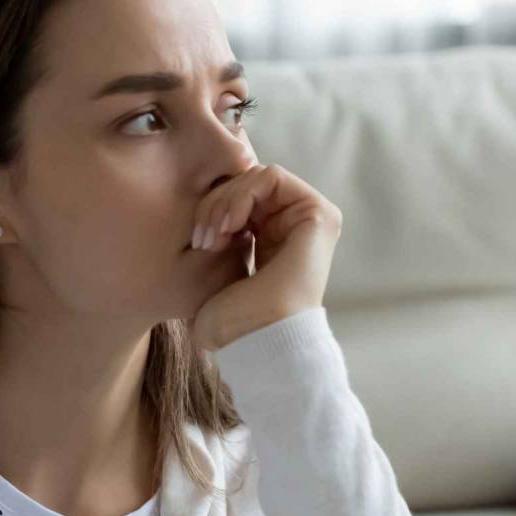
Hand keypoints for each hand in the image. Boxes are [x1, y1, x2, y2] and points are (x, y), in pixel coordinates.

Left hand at [187, 163, 341, 350]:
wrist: (256, 339)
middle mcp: (292, 224)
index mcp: (271, 236)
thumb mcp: (216, 264)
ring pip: (254, 176)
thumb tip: (201, 196)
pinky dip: (242, 195)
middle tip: (202, 239)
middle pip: (244, 181)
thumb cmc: (231, 318)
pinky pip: (272, 176)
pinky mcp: (319, 213)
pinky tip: (230, 227)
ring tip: (213, 237)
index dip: (211, 207)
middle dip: (214, 204)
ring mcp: (309, 218)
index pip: (236, 193)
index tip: (196, 241)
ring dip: (224, 201)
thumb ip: (218, 227)